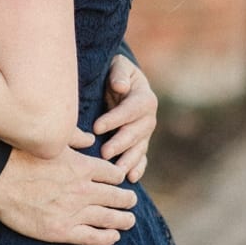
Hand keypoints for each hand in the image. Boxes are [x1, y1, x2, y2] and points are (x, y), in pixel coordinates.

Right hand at [0, 146, 137, 244]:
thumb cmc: (19, 156)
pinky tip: (114, 237)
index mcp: (82, 166)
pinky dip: (107, 237)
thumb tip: (91, 138)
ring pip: (109, 218)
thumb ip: (74, 137)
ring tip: (130, 220)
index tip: (120, 180)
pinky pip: (92, 237)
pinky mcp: (61, 230)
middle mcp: (83, 190)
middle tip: (132, 201)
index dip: (119, 177)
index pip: (113, 174)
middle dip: (127, 199)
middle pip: (117, 196)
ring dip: (123, 219)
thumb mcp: (50, 141)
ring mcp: (73, 212)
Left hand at [92, 54, 156, 182]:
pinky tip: (132, 178)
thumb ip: (119, 74)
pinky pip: (141, 157)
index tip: (96, 127)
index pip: (129, 110)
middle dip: (120, 143)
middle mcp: (148, 118)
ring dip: (129, 161)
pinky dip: (138, 168)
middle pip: (135, 133)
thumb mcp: (118, 66)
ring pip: (139, 149)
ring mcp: (145, 133)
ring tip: (117, 172)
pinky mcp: (140, 143)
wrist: (123, 83)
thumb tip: (120, 86)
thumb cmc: (117, 73)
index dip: (114, 119)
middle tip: (104, 153)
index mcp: (144, 98)